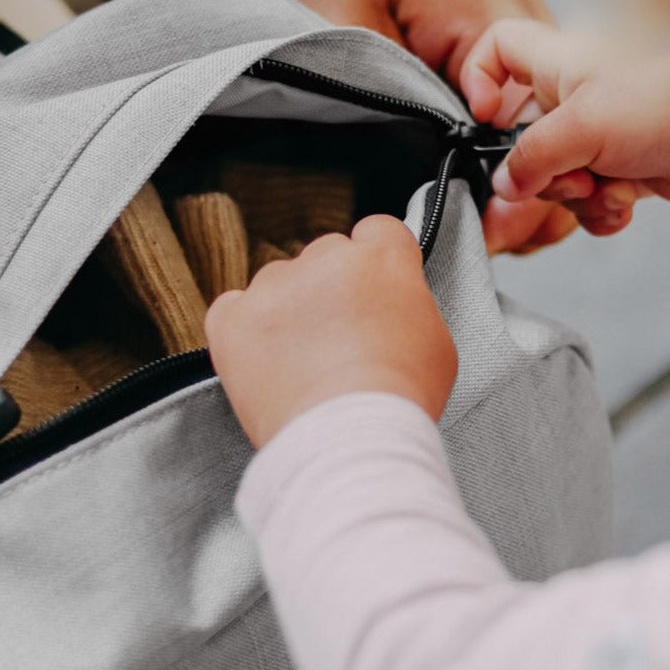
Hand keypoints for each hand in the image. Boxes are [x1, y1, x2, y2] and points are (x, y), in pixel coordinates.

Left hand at [206, 215, 456, 449]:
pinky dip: (244, 333)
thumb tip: (394, 306)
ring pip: (279, 284)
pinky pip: (233, 310)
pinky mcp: (234, 317)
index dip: (373, 262)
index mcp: (381, 258)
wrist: (348, 438)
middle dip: (330, 291)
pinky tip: (266, 363)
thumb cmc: (398, 401)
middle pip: (325, 257)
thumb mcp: (436, 344)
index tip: (370, 290)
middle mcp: (325, 258)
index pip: (376, 232)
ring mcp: (275, 285)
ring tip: (303, 366)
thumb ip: (409, 306)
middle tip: (338, 341)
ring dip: (288, 312)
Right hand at [461, 19, 669, 236]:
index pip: (498, 47)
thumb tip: (504, 185)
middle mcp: (574, 97)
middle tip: (572, 174)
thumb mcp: (580, 129)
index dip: (478, 77)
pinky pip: (589, 198)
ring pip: (554, 176)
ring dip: (578, 196)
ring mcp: (599, 135)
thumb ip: (529, 158)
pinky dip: (603, 209)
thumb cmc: (665, 109)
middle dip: (542, 172)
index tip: (485, 117)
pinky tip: (626, 204)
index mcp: (559, 65)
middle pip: (520, 138)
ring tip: (610, 188)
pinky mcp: (624, 168)